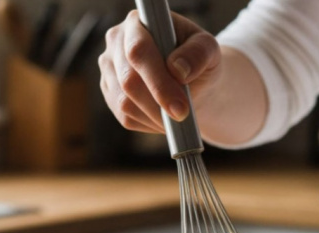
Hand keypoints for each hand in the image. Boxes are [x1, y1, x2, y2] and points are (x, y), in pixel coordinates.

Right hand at [98, 10, 220, 132]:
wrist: (191, 77)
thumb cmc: (198, 58)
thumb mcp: (208, 48)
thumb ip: (198, 53)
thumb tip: (178, 69)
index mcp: (137, 23)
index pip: (138, 52)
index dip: (159, 82)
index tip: (181, 106)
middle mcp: (116, 43)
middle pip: (129, 81)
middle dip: (159, 104)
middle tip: (183, 117)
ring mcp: (109, 69)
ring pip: (125, 103)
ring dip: (156, 117)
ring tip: (179, 117)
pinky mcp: (110, 93)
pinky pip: (126, 117)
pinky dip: (150, 123)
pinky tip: (166, 118)